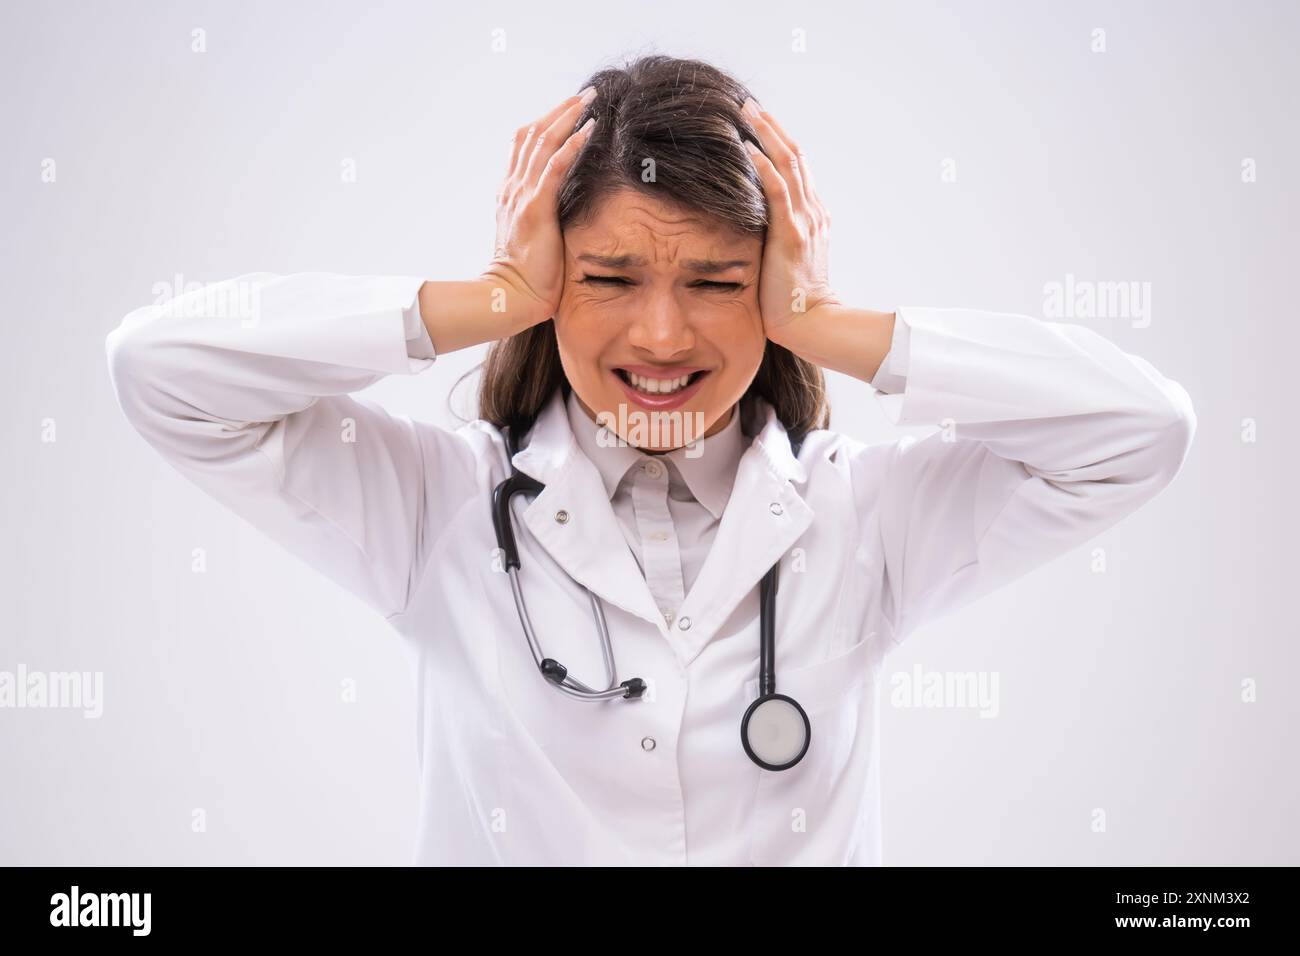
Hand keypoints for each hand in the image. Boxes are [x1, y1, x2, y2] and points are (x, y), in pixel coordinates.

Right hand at [482, 88, 598, 329]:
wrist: (511, 298)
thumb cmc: (527, 279)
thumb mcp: (533, 239)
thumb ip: (542, 219)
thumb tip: (561, 212)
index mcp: (511, 195)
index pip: (524, 147)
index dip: (546, 124)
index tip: (569, 110)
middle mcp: (513, 189)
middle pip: (533, 135)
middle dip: (559, 111)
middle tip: (585, 95)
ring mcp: (522, 197)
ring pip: (543, 143)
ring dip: (567, 118)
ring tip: (590, 100)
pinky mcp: (536, 209)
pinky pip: (554, 168)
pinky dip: (571, 145)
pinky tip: (589, 130)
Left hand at [741, 98, 841, 344]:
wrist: (809, 323)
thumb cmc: (789, 300)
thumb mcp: (782, 259)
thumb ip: (772, 236)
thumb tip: (747, 224)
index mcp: (812, 217)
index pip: (796, 169)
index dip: (777, 142)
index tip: (755, 124)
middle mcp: (813, 212)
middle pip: (795, 157)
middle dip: (771, 128)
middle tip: (748, 105)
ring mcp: (805, 221)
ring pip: (789, 165)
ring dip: (767, 135)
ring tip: (747, 112)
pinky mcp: (792, 235)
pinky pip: (779, 192)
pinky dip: (765, 167)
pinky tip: (750, 149)